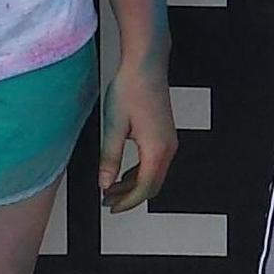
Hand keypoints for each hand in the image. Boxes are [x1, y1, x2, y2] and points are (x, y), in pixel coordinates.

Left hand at [97, 54, 176, 211]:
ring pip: (154, 175)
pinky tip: (123, 172)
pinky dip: (140, 173)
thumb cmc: (130, 90)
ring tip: (110, 188)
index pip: (144, 188)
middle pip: (152, 185)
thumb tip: (105, 184)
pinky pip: (155, 163)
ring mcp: (169, 141)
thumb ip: (110, 158)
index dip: (127, 202)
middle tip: (107, 201)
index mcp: (156, 149)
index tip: (110, 208)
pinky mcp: (166, 135)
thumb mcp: (113, 127)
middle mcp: (168, 148)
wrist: (146, 66)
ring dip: (134, 185)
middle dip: (130, 197)